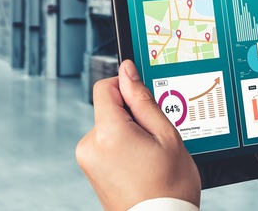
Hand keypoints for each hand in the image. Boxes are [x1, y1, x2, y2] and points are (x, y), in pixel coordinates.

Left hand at [76, 60, 200, 209]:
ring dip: (128, 133)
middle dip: (131, 116)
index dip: (126, 86)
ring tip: (148, 157)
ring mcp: (88, 160)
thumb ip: (143, 100)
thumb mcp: (166, 136)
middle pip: (108, 108)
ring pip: (109, 127)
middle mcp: (90, 145)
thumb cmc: (169, 188)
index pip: (105, 87)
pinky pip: (106, 145)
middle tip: (154, 139)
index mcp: (107, 132)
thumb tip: (128, 71)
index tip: (144, 100)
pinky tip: (139, 165)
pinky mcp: (91, 170)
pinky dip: (121, 149)